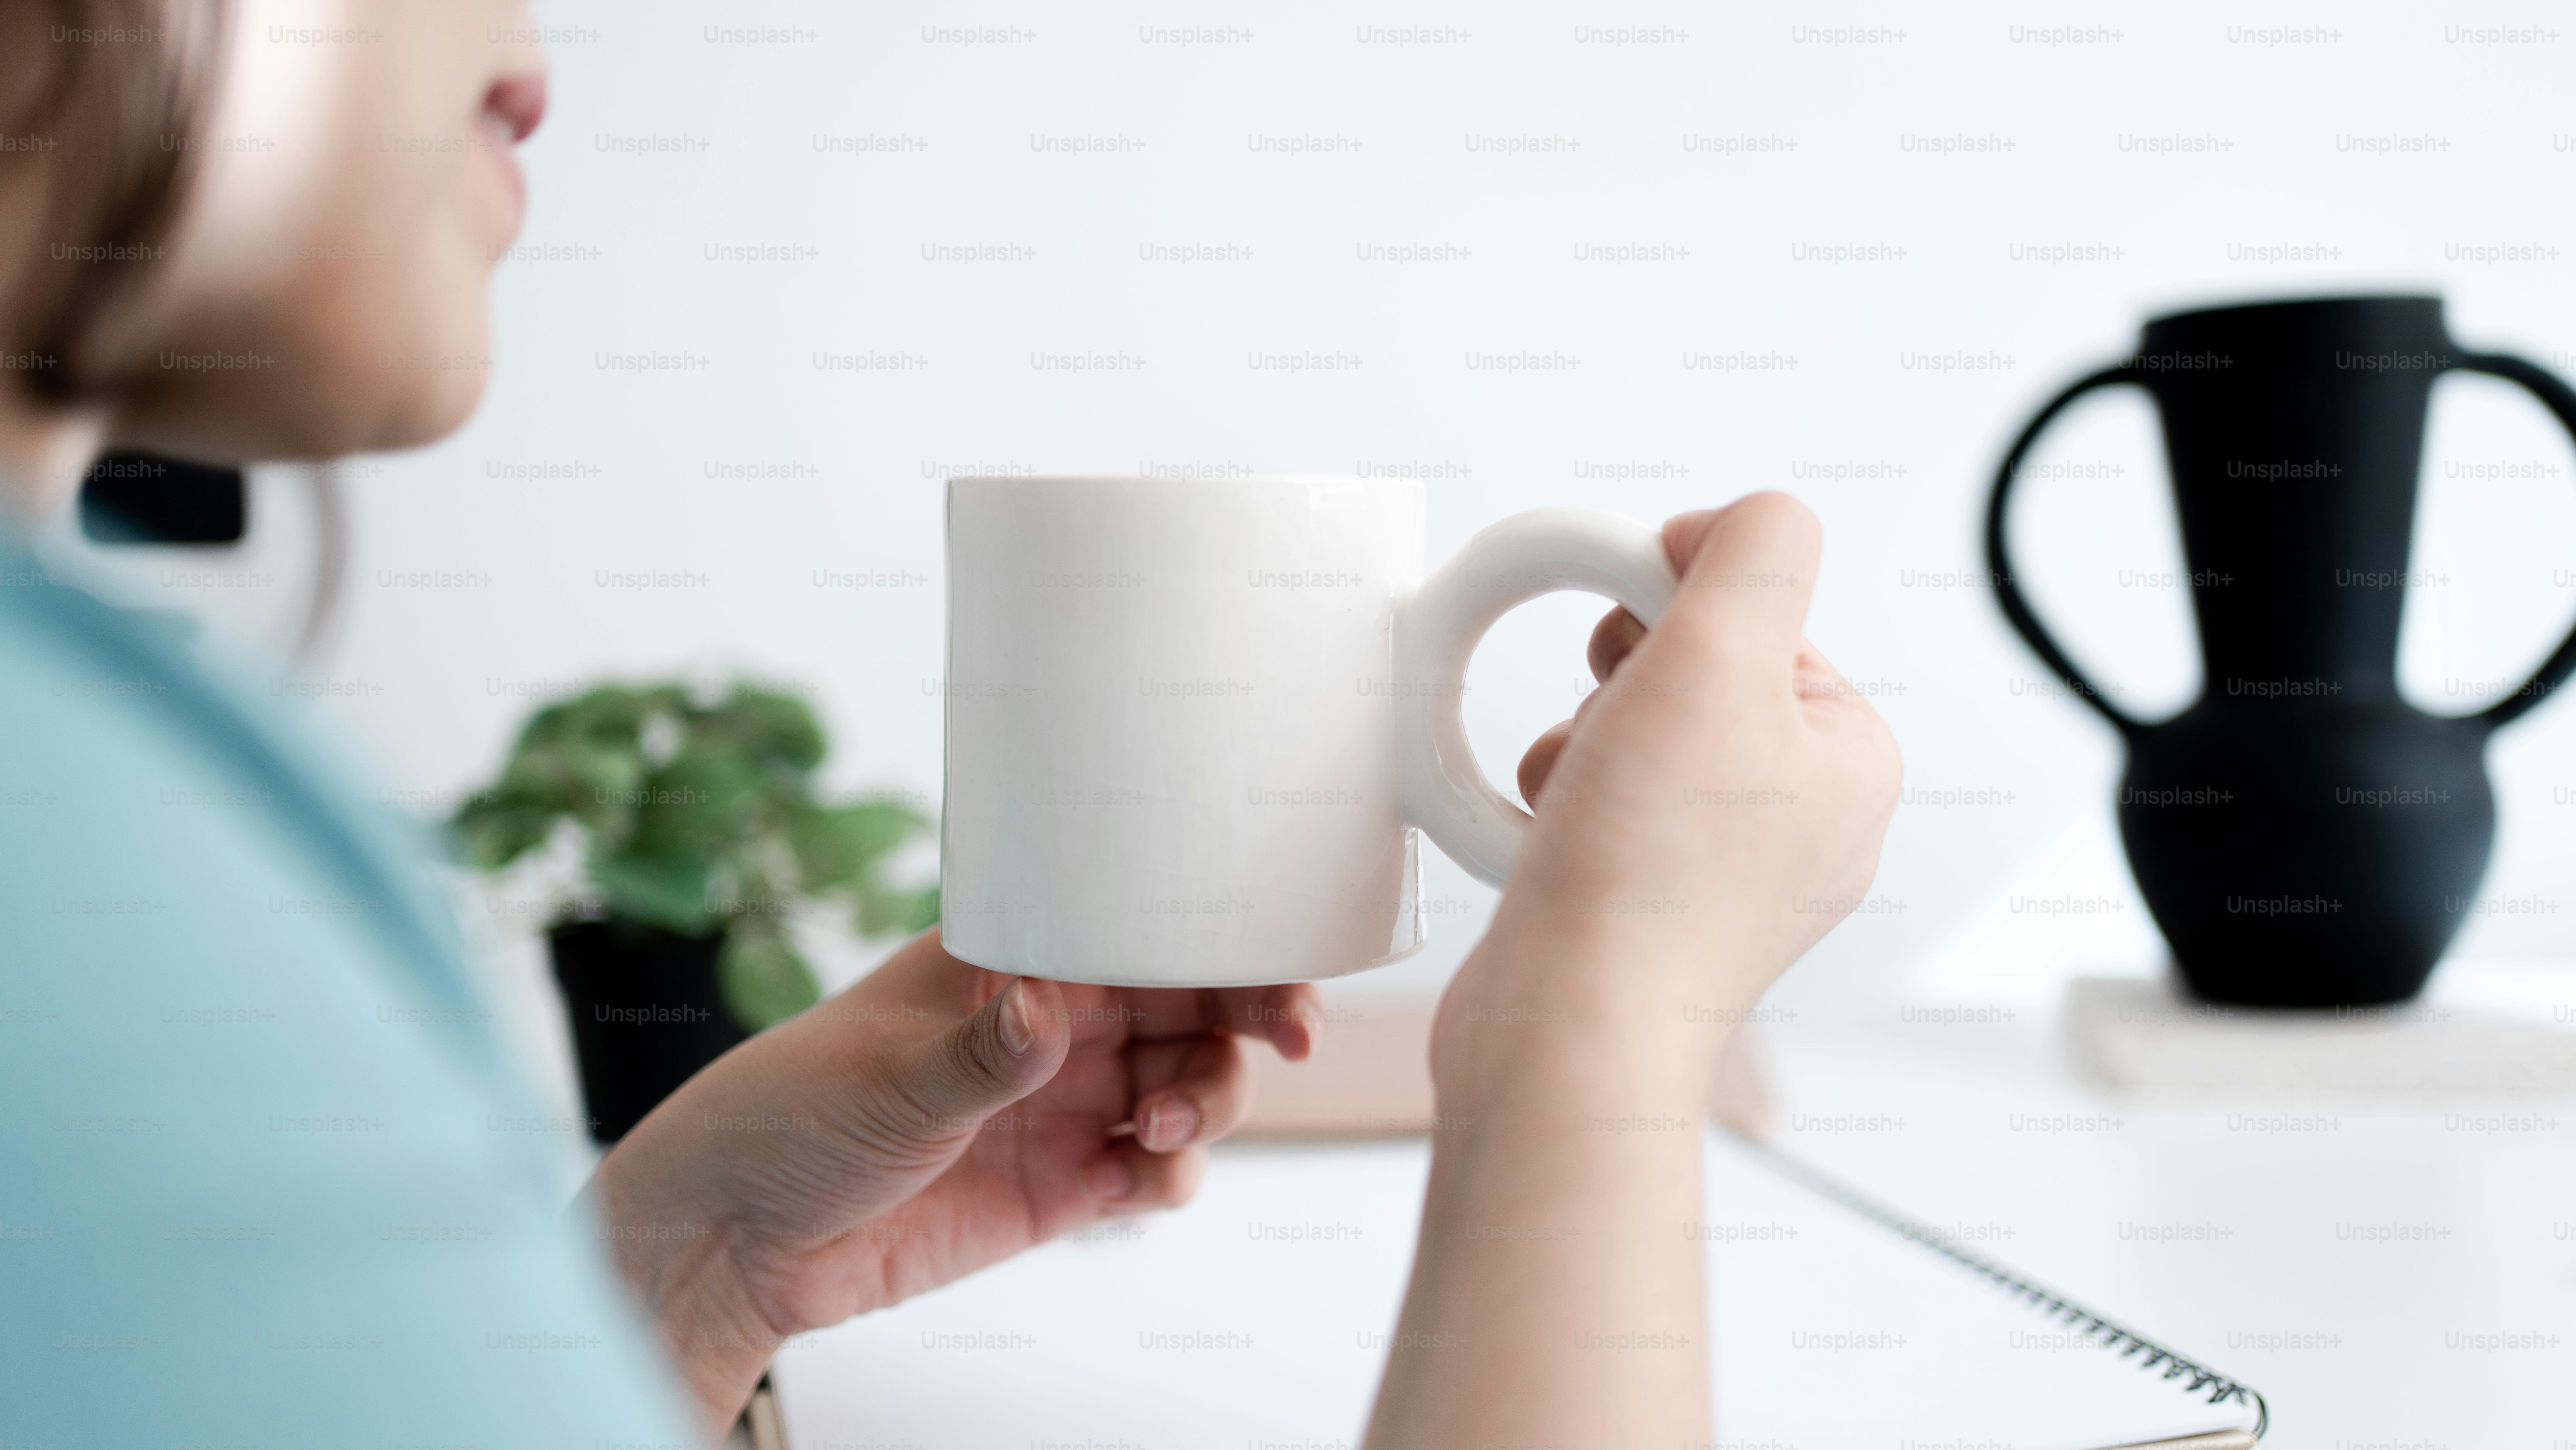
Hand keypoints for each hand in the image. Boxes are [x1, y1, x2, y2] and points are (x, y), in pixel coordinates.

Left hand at [587, 928, 1318, 1431]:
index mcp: (1017, 960)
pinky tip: (1141, 1177)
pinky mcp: (1062, 1185)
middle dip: (1255, 1014)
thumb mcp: (887, 1077)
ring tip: (1162, 1131)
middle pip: (1192, 1003)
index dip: (1224, 938)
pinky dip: (1171, 1174)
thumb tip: (1044, 1008)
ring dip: (1210, 1100)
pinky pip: (1154, 1171)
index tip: (1278, 966)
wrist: (741, 1235)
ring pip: (1190, 1084)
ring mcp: (1064, 1103)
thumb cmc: (790, 1114)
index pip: (1143, 927)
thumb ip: (982, 1052)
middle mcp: (1055, 1023)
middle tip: (1292, 1038)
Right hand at [1433, 492, 1902, 1109]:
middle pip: (1694, 672)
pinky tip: (1552, 839)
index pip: (1762, 616)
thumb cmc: (1646, 871)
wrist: (1569, 1032)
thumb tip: (1740, 522)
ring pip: (1633, 735)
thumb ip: (1753, 552)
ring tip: (1579, 800)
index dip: (1679, 609)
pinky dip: (1557, 805)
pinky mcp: (1646, 909)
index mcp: (1850, 762)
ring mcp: (1725, 875)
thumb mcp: (1720, 655)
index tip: (1634, 652)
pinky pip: (1596, 806)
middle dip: (1623, 684)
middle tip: (1612, 733)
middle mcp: (1802, 823)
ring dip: (1580, 744)